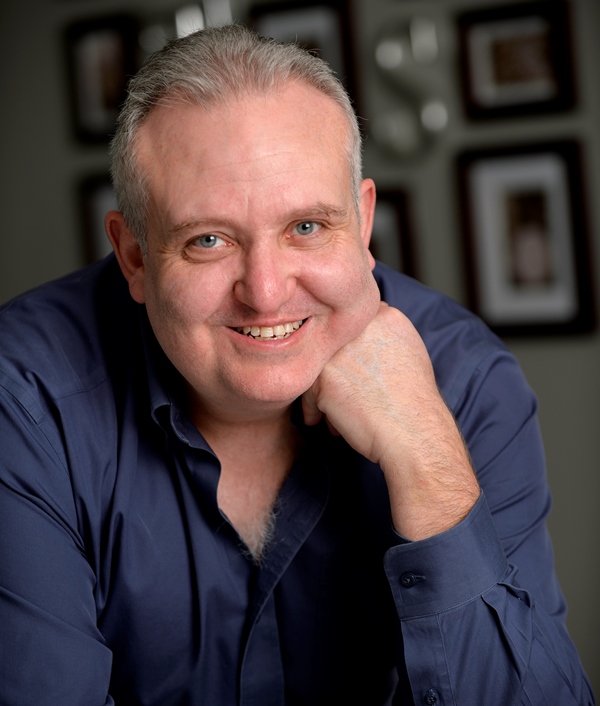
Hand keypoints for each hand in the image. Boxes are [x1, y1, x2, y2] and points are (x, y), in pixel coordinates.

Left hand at [302, 302, 479, 539]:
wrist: (414, 433)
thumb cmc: (414, 405)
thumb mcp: (408, 356)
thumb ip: (381, 340)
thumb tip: (357, 348)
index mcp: (386, 318)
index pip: (353, 326)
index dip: (349, 352)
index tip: (352, 374)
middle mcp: (361, 328)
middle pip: (333, 345)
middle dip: (334, 371)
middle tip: (340, 394)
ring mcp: (340, 349)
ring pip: (318, 367)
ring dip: (322, 392)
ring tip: (333, 414)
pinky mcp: (324, 375)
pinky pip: (309, 391)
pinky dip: (314, 409)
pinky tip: (325, 423)